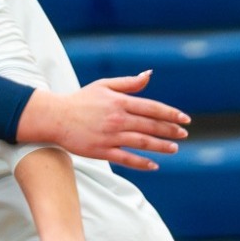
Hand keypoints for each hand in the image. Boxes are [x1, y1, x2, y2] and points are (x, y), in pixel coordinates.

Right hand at [18, 72, 187, 170]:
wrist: (54, 117)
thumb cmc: (79, 100)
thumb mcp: (103, 86)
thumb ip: (128, 83)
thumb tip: (149, 75)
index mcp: (119, 102)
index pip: (152, 108)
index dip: (171, 114)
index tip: (185, 119)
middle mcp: (117, 119)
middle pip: (151, 126)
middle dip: (170, 131)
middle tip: (183, 134)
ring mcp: (110, 136)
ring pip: (142, 143)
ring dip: (161, 146)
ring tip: (174, 148)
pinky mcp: (101, 151)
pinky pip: (126, 159)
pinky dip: (142, 163)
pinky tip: (154, 165)